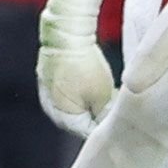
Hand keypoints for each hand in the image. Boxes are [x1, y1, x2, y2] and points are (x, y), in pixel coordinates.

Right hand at [35, 24, 116, 138]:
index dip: (106, 129)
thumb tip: (108, 124)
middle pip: (78, 122)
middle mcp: (51, 109)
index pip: (88, 133)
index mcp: (64, 118)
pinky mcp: (48, 80)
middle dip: (96, 118)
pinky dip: (79, 94)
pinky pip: (65, 94)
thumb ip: (104, 115)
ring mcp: (47, 94)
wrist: (65, 34)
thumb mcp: (103, 94)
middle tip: (115, 111)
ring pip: (72, 108)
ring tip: (105, 96)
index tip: (120, 123)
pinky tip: (91, 86)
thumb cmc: (84, 64)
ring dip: (88, 106)